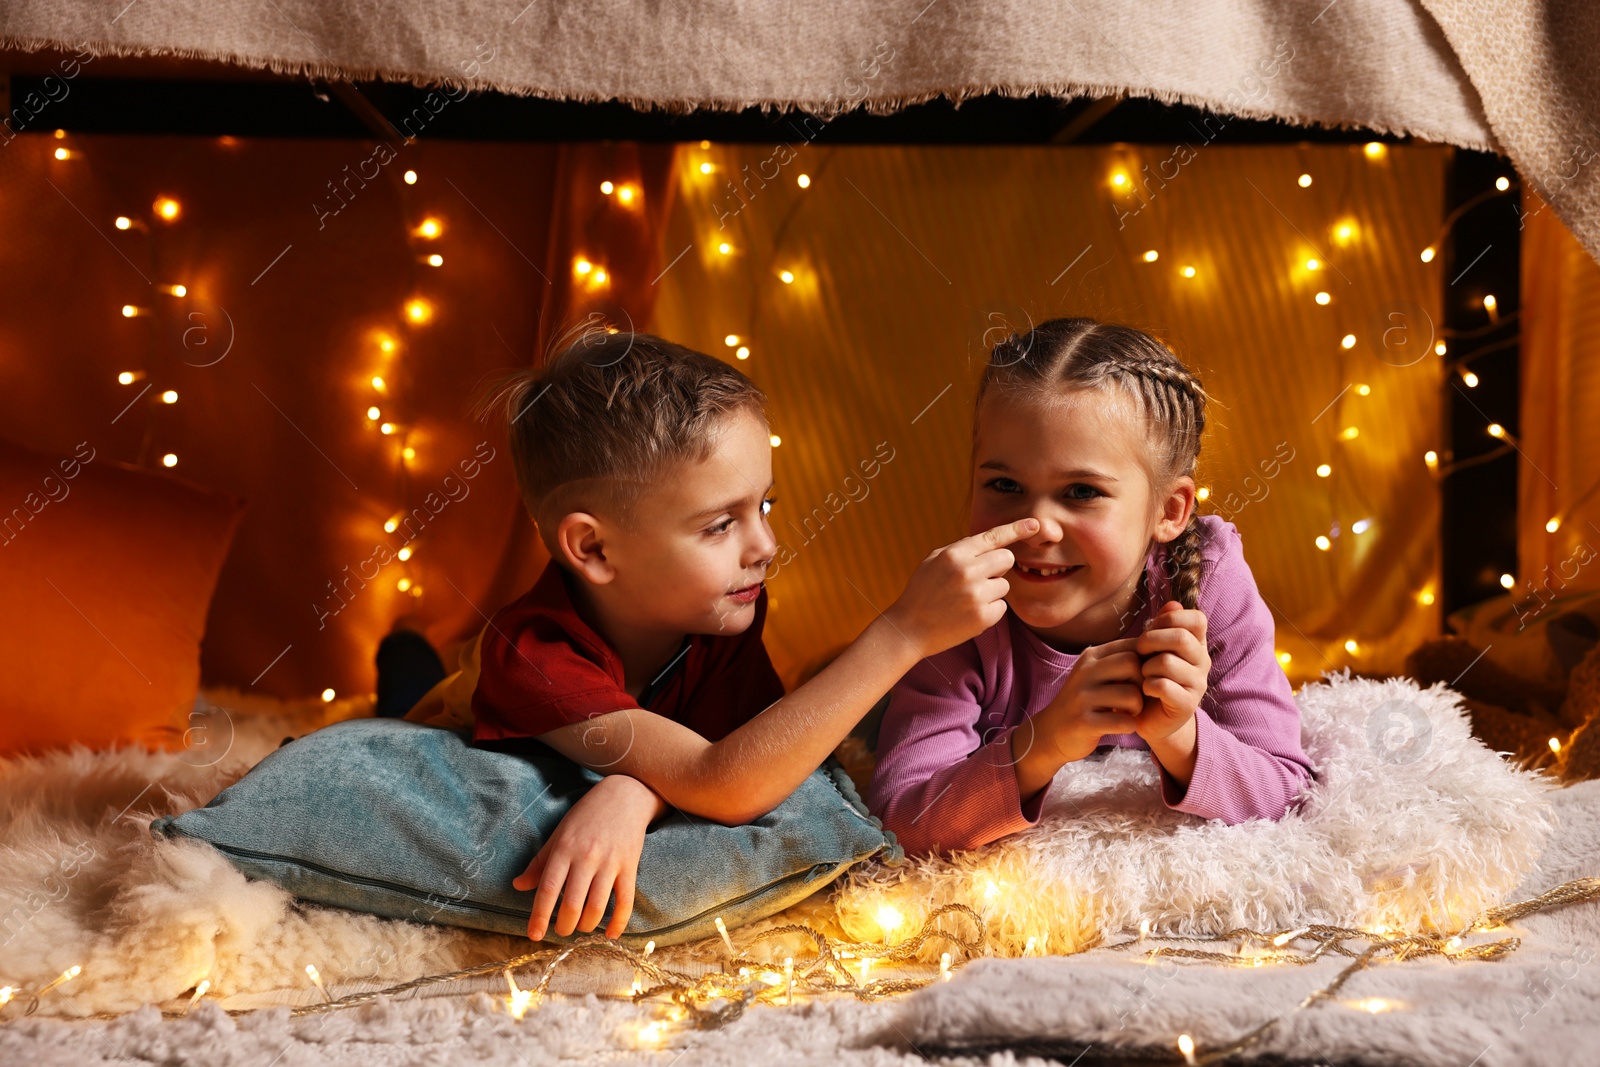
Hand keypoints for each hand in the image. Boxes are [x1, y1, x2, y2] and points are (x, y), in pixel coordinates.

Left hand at [513, 774, 660, 940]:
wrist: (625, 795)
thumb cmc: (587, 815)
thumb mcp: (559, 834)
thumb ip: (540, 862)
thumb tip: (518, 886)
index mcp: (564, 849)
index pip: (548, 889)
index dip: (539, 916)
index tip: (534, 935)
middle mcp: (586, 857)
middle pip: (572, 904)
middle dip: (564, 926)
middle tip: (560, 931)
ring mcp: (610, 863)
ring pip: (597, 907)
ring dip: (586, 926)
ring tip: (580, 927)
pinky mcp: (630, 866)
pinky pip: (625, 901)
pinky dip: (619, 923)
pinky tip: (610, 935)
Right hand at [885, 518, 1039, 657]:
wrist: (909, 629)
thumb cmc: (921, 592)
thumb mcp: (933, 561)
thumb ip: (960, 549)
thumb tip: (988, 542)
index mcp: (955, 555)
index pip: (994, 537)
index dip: (1017, 529)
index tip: (1034, 524)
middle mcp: (968, 572)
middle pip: (1007, 559)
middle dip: (999, 566)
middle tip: (981, 577)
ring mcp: (977, 595)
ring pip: (1004, 584)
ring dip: (992, 591)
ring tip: (967, 599)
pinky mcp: (983, 617)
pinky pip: (1002, 606)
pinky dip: (990, 610)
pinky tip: (968, 614)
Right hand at [1012, 637, 1144, 795]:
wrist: (1051, 731)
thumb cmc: (1084, 701)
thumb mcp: (1096, 674)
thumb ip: (1120, 661)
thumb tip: (1156, 648)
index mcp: (1091, 657)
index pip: (1133, 645)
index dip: (1148, 662)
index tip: (1145, 678)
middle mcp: (1085, 672)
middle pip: (1133, 664)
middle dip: (1144, 683)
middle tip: (1139, 697)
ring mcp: (1082, 697)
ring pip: (1131, 695)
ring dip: (1138, 708)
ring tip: (1130, 713)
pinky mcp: (1084, 722)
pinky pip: (1123, 722)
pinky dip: (1130, 726)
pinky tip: (1122, 726)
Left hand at [1131, 601, 1209, 742]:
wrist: (1151, 716)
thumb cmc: (1150, 676)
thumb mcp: (1153, 648)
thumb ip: (1162, 626)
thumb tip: (1172, 604)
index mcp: (1197, 644)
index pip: (1197, 619)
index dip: (1171, 619)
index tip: (1151, 628)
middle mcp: (1203, 662)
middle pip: (1180, 638)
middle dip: (1150, 640)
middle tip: (1139, 651)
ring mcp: (1198, 685)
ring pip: (1167, 662)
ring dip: (1146, 668)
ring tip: (1143, 675)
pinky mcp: (1187, 705)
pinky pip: (1163, 686)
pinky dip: (1147, 686)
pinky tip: (1146, 690)